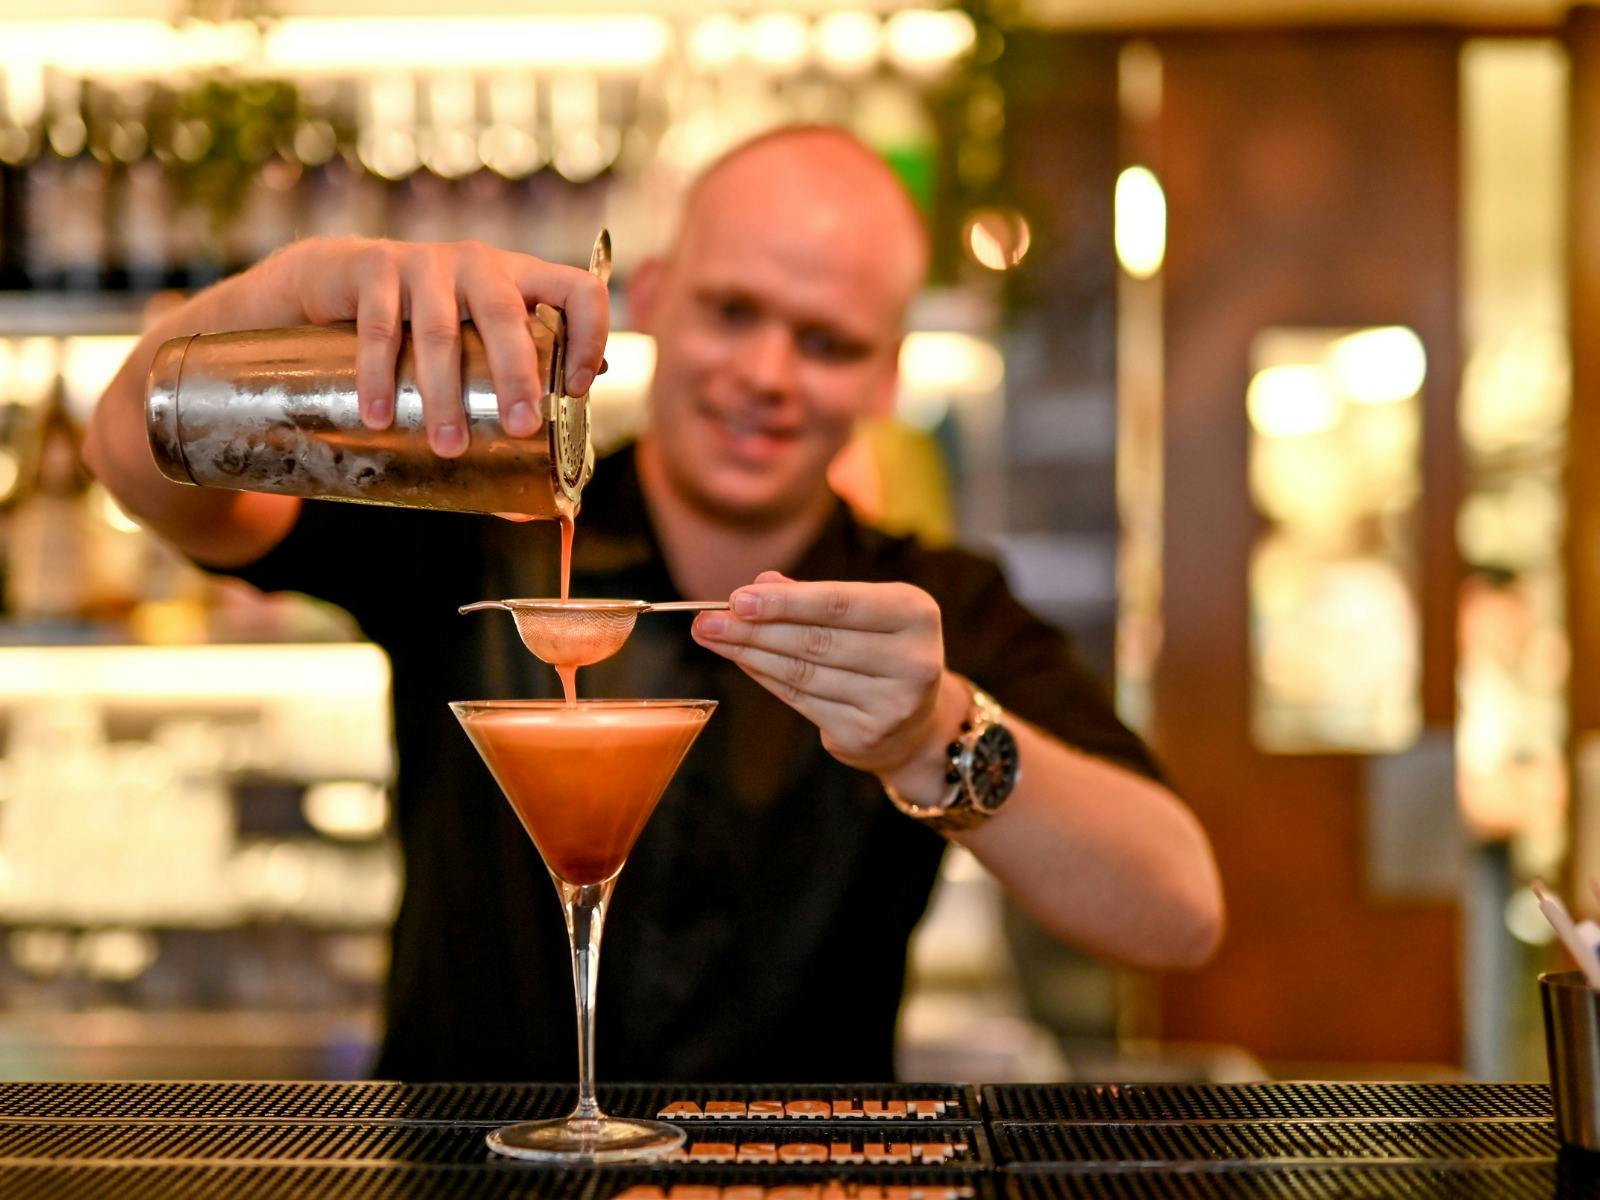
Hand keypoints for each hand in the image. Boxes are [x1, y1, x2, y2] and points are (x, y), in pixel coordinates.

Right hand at [284, 237, 608, 455]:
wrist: (336, 279)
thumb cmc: (423, 328)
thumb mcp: (471, 354)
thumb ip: (498, 412)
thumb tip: (530, 510)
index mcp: (521, 281)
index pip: (579, 290)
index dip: (590, 335)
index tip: (578, 389)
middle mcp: (480, 265)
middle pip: (507, 314)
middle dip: (517, 373)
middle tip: (522, 427)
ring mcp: (426, 262)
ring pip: (440, 330)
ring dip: (445, 393)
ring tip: (449, 446)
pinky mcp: (375, 267)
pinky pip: (380, 327)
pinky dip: (379, 376)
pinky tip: (378, 416)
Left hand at [691, 571, 948, 776]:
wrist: (916, 722)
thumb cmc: (880, 649)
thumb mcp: (862, 611)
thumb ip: (813, 596)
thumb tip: (759, 585)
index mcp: (916, 614)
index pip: (840, 604)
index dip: (786, 603)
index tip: (737, 599)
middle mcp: (913, 661)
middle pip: (816, 641)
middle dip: (754, 630)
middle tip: (706, 621)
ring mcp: (892, 704)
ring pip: (803, 674)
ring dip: (749, 654)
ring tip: (713, 637)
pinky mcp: (866, 736)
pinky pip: (801, 701)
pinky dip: (765, 678)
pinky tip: (742, 661)